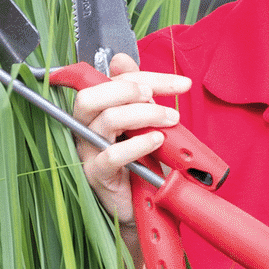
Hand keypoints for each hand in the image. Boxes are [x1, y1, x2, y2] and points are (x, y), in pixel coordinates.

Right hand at [70, 52, 192, 224]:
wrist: (143, 208)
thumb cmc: (142, 165)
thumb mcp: (144, 126)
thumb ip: (137, 96)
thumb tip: (121, 59)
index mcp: (96, 113)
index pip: (111, 82)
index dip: (146, 76)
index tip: (181, 83)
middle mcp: (86, 129)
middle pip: (92, 95)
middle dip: (129, 89)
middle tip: (157, 98)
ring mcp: (88, 152)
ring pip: (106, 119)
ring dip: (144, 114)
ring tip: (169, 120)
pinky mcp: (97, 175)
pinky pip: (112, 155)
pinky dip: (137, 145)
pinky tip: (157, 141)